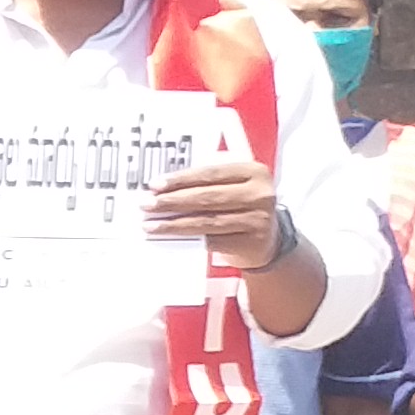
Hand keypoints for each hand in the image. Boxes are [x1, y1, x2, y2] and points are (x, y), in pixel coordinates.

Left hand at [146, 153, 285, 268]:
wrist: (267, 239)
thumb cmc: (241, 207)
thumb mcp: (232, 186)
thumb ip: (206, 182)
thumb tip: (163, 188)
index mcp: (254, 172)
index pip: (210, 173)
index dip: (180, 179)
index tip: (155, 184)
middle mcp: (260, 194)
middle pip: (206, 197)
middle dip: (172, 201)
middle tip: (146, 204)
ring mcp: (259, 219)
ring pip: (207, 221)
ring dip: (173, 223)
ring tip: (150, 224)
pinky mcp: (252, 242)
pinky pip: (213, 240)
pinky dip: (188, 239)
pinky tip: (170, 238)